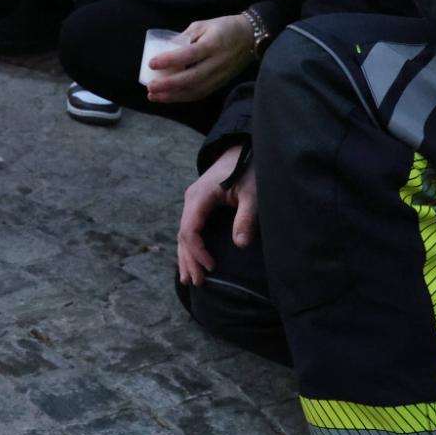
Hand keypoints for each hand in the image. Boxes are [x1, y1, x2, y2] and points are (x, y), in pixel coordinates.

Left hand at [144, 14, 255, 105]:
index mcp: (212, 44)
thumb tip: (162, 50)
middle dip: (169, 85)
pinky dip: (183, 97)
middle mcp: (217, 62)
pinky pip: (201, 93)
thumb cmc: (224, 28)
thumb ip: (183, 38)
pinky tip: (169, 97)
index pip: (189, 54)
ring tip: (154, 96)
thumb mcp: (203, 25)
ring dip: (173, 96)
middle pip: (192, 78)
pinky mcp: (221, 83)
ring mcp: (220, 75)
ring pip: (196, 90)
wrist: (251, 37)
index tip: (152, 63)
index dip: (170, 60)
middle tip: (150, 86)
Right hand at [178, 145, 255, 286]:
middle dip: (189, 260)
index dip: (198, 251)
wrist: (242, 150)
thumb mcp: (252, 193)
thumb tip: (240, 244)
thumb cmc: (248, 170)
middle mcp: (191, 200)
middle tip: (198, 283)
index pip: (190, 229)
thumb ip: (245, 218)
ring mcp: (193, 203)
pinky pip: (190, 229)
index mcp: (199, 197)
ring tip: (189, 280)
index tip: (211, 266)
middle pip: (183, 235)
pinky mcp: (200, 206)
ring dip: (186, 256)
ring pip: (184, 234)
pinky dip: (189, 247)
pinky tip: (190, 261)